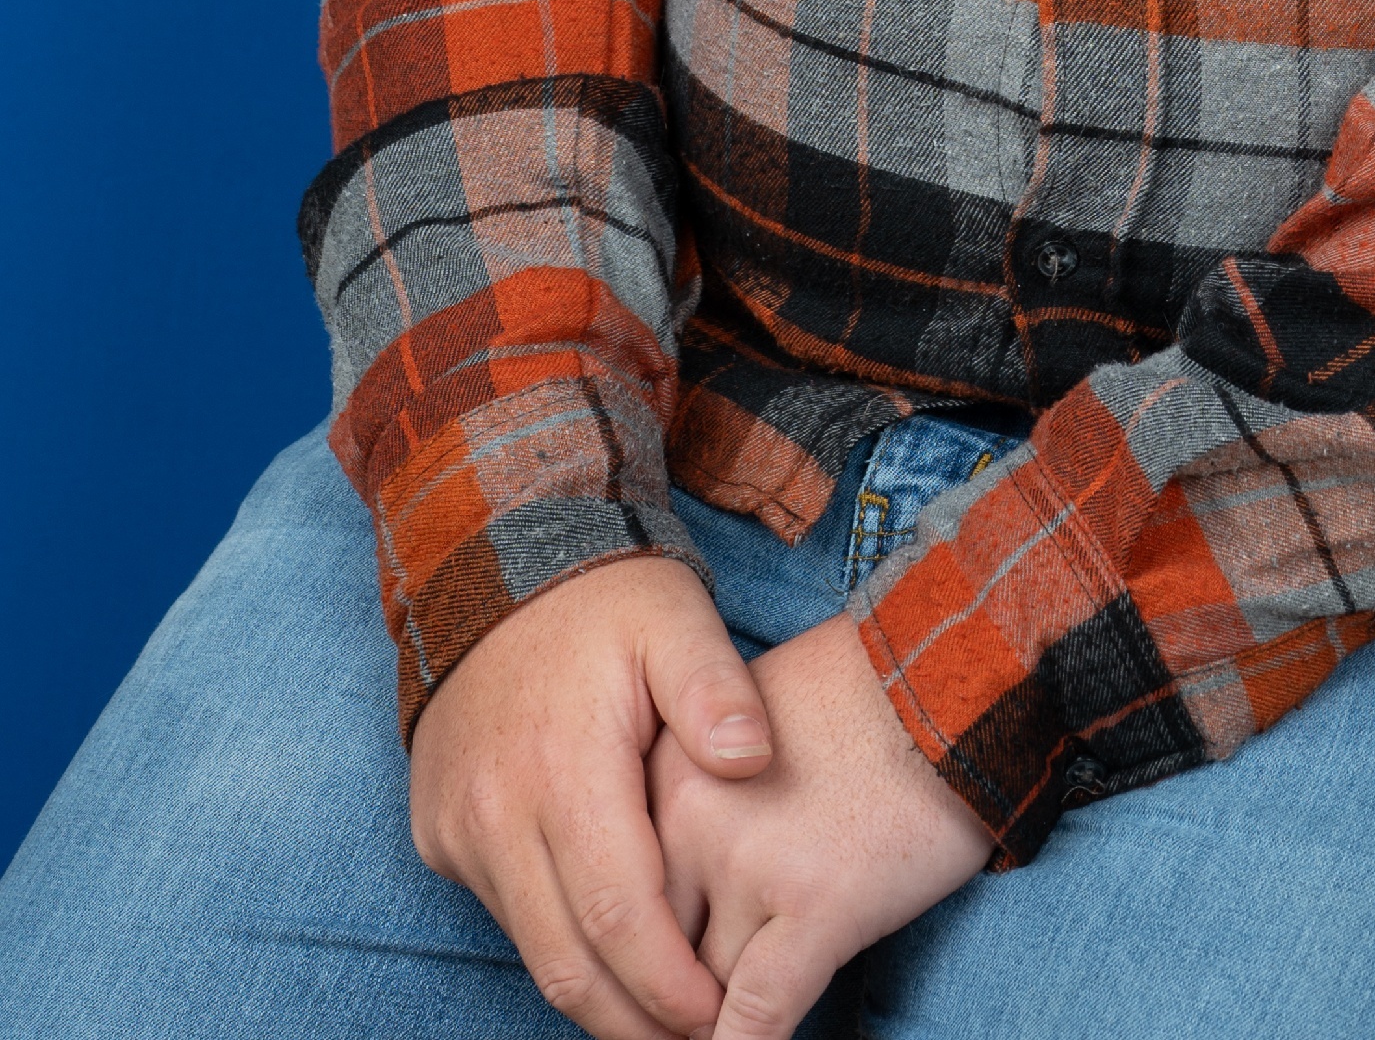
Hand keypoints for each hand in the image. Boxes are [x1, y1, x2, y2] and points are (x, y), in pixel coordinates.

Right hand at [411, 552, 776, 1039]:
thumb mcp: (675, 618)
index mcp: (563, 768)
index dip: (669, 982)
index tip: (720, 1017)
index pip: (619, 915)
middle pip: (567, 962)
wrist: (495, 560)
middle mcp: (497, 812)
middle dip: (634, 1023)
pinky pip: (504, 912)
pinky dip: (557, 943)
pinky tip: (611, 953)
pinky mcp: (440, 834)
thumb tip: (753, 758)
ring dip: (596, 994)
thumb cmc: (603, 596)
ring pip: (531, 950)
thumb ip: (717, 690)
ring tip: (663, 1017)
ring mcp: (460, 829)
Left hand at [650, 611, 992, 1039]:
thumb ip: (697, 796)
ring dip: (712, 1020)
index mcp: (663, 771)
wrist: (952, 675)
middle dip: (668, 999)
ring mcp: (749, 866)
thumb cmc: (860, 699)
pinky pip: (757, 1015)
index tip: (641, 990)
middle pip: (653, 950)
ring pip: (700, 992)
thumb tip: (676, 888)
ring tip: (718, 1032)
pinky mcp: (816, 907)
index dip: (636, 954)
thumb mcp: (744, 723)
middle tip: (682, 1021)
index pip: (623, 894)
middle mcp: (687, 820)